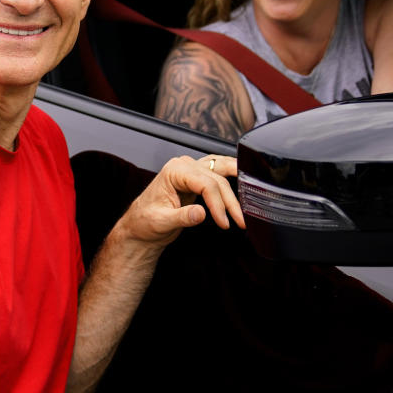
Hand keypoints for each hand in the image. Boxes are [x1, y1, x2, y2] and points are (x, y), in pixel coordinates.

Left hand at [114, 154, 245, 251]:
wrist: (140, 226)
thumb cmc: (145, 222)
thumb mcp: (161, 222)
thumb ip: (181, 217)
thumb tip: (200, 213)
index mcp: (173, 171)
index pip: (205, 184)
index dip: (218, 203)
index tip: (224, 222)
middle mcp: (183, 166)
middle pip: (216, 179)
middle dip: (230, 202)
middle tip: (239, 221)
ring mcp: (191, 170)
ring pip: (221, 172)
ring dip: (236, 186)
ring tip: (251, 196)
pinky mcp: (196, 177)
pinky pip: (218, 172)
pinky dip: (231, 177)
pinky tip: (242, 181)